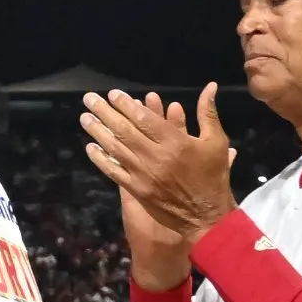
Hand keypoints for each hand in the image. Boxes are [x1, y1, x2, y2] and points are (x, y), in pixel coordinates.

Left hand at [82, 86, 240, 281]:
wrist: (206, 216)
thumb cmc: (213, 176)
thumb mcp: (216, 141)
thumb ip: (208, 112)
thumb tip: (211, 86)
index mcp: (176, 142)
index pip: (144, 119)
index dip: (126, 105)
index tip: (113, 94)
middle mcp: (156, 156)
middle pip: (125, 130)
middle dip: (105, 112)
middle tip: (89, 99)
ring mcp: (143, 174)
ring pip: (115, 149)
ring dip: (98, 132)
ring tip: (84, 118)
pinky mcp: (137, 190)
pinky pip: (114, 171)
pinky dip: (101, 159)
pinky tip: (90, 147)